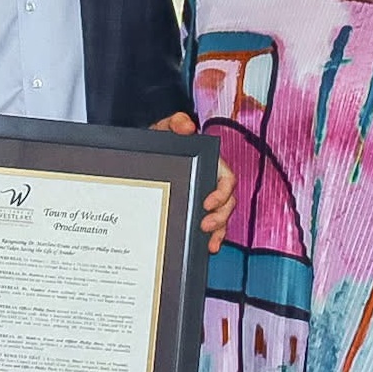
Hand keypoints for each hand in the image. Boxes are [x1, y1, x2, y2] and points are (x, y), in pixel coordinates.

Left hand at [152, 112, 235, 253]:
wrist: (144, 159)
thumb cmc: (159, 144)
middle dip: (221, 216)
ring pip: (222, 217)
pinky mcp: (196, 212)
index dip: (222, 193)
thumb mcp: (162, 131)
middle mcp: (211, 183)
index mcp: (210, 164)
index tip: (207, 203)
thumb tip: (186, 126)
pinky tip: (207, 247)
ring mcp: (205, 199)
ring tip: (208, 240)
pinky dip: (213, 238)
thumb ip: (174, 124)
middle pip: (228, 203)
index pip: (226, 179)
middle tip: (205, 225)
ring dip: (219, 230)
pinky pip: (212, 227)